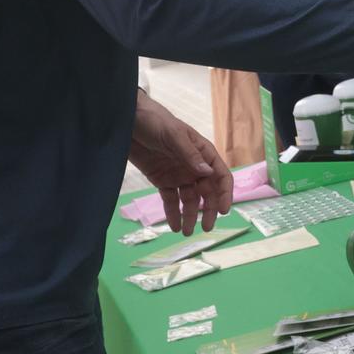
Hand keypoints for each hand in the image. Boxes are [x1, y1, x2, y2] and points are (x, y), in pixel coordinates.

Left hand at [128, 93, 232, 234]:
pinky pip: (170, 200)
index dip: (224, 193)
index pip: (220, 176)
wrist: (128, 122)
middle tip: (206, 228)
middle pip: (207, 192)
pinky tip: (173, 226)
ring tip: (185, 232)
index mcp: (203, 153)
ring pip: (189, 199)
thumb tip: (207, 172)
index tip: (223, 210)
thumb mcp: (174, 135)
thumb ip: (190, 154)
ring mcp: (178, 175)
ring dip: (190, 216)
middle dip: (208, 210)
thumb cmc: (156, 122)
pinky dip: (172, 213)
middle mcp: (194, 166)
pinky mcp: (162, 180)